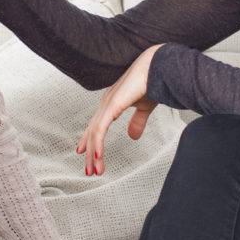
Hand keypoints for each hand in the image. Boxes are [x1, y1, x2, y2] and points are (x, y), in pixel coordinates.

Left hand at [76, 44, 164, 174]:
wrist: (158, 67)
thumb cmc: (152, 83)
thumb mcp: (144, 108)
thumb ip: (138, 122)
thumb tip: (132, 137)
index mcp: (111, 104)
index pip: (96, 125)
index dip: (88, 140)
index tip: (82, 153)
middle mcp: (106, 104)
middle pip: (93, 132)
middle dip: (91, 153)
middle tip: (90, 172)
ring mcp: (107, 104)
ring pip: (95, 134)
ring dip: (94, 154)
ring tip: (95, 171)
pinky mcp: (112, 105)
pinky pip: (101, 128)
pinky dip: (98, 143)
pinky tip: (98, 155)